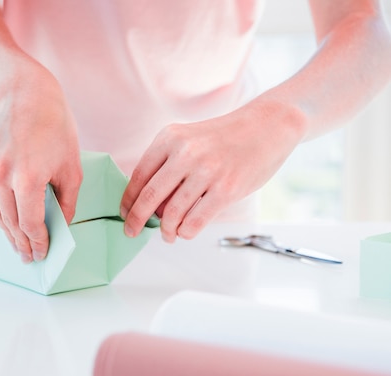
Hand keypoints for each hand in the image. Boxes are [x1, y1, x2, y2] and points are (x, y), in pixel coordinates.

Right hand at [0, 75, 81, 262]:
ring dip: (6, 229)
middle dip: (21, 242)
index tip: (42, 253)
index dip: (37, 242)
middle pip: (10, 222)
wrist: (25, 93)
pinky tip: (6, 217)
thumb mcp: (72, 166)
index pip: (30, 224)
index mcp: (26, 178)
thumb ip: (67, 202)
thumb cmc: (55, 127)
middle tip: (28, 256)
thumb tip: (62, 227)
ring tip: (17, 243)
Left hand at [120, 101, 303, 241]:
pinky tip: (185, 231)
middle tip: (132, 231)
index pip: (139, 175)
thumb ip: (167, 165)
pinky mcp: (226, 189)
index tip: (124, 214)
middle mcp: (185, 153)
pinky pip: (195, 222)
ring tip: (168, 234)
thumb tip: (147, 205)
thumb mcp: (188, 139)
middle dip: (137, 220)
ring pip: (172, 214)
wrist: (266, 126)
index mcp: (170, 138)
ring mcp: (206, 171)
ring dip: (166, 230)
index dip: (128, 200)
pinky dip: (185, 232)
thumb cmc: (224, 138)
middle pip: (150, 197)